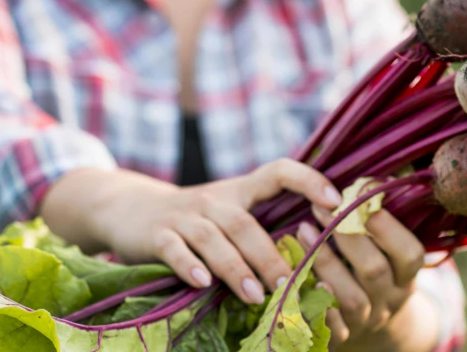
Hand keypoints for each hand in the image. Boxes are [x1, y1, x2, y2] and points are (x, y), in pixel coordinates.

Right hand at [43, 159, 341, 304]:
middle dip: (270, 255)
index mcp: (240, 190)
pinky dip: (188, 265)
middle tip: (291, 283)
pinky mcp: (156, 234)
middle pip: (246, 223)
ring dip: (236, 267)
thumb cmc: (198, 220)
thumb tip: (318, 262)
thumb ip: (264, 229)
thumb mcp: (230, 213)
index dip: (309, 179)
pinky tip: (202, 283)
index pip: (279, 171)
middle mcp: (215, 199)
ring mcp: (184, 215)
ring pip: (214, 238)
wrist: (130, 209)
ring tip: (257, 295)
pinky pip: (174, 248)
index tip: (336, 202)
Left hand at [296, 205, 438, 351]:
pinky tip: (294, 275)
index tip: (360, 198)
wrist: (371, 329)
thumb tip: (370, 179)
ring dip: (325, 262)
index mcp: (405, 276)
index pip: (410, 254)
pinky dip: (312, 302)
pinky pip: (327, 325)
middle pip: (375, 271)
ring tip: (302, 230)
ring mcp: (366, 322)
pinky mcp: (340, 338)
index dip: (388, 227)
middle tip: (321, 207)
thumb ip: (378, 222)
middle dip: (348, 236)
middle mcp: (390, 300)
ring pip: (351, 298)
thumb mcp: (387, 252)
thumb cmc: (372, 271)